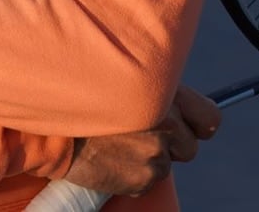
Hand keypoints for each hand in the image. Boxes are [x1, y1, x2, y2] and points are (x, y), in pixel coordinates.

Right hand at [62, 85, 220, 195]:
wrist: (49, 125)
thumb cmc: (80, 94)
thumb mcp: (119, 78)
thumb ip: (153, 90)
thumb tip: (177, 106)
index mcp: (164, 95)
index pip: (209, 118)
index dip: (196, 123)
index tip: (184, 124)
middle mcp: (165, 125)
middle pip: (189, 147)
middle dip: (169, 143)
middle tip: (137, 133)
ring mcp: (155, 155)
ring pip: (166, 164)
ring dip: (147, 157)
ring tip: (116, 143)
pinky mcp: (143, 179)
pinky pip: (148, 180)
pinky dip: (133, 172)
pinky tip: (110, 158)